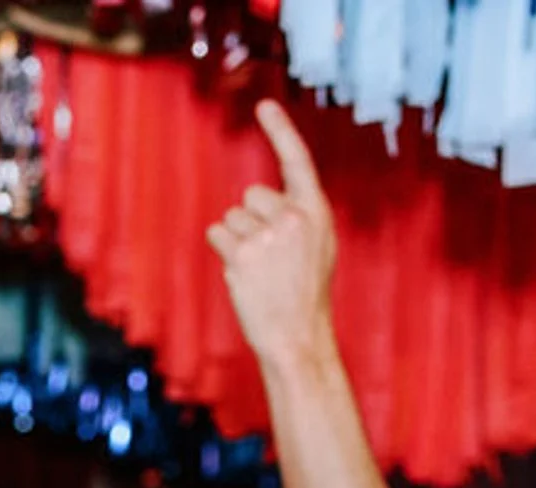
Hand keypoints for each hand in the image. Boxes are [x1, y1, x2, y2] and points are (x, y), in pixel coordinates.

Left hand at [206, 101, 338, 368]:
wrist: (297, 334)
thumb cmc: (306, 291)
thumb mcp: (318, 245)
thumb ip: (298, 215)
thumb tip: (263, 199)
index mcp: (316, 211)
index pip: (297, 161)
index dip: (280, 131)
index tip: (264, 105)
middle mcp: (293, 216)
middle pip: (252, 194)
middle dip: (252, 218)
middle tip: (269, 254)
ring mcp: (267, 234)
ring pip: (232, 216)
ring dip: (237, 239)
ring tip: (259, 268)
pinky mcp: (241, 253)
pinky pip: (217, 233)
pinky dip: (223, 250)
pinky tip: (243, 272)